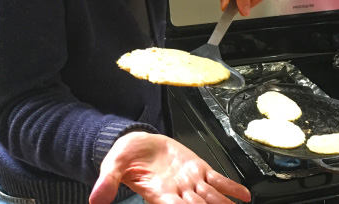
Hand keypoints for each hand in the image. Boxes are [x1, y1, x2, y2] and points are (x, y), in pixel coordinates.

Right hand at [91, 131, 249, 203]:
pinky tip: (244, 195)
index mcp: (158, 194)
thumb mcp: (112, 167)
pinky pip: (218, 181)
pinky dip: (231, 188)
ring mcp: (191, 182)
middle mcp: (178, 192)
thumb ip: (107, 183)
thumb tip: (94, 201)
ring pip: (212, 197)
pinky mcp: (199, 169)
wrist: (136, 142)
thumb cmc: (125, 156)